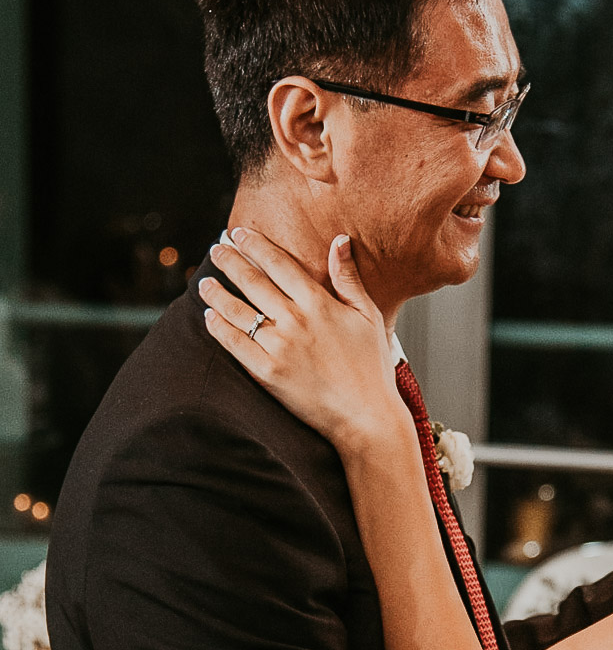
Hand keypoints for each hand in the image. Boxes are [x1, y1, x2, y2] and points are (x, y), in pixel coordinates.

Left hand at [199, 229, 409, 455]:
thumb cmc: (371, 367)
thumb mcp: (367, 315)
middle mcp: (295, 321)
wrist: (366, 416)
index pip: (278, 264)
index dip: (255, 245)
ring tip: (205, 282)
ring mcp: (279, 347)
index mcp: (319, 304)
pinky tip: (210, 316)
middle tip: (216, 249)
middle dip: (230, 261)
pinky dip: (218, 327)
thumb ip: (348, 278)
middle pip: (252, 281)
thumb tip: (339, 240)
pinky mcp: (267, 373)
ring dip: (216, 293)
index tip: (239, 233)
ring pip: (236, 311)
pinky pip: (234, 344)